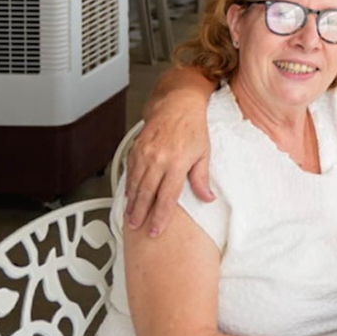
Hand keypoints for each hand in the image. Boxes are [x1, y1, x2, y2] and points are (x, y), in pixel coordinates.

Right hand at [125, 102, 213, 236]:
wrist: (177, 105)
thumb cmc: (193, 128)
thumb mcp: (203, 153)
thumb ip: (201, 178)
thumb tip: (207, 198)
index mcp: (176, 163)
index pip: (166, 198)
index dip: (160, 217)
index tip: (155, 230)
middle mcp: (158, 160)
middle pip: (146, 194)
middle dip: (140, 214)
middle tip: (137, 227)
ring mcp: (144, 154)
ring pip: (135, 185)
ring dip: (131, 202)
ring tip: (130, 216)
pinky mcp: (136, 149)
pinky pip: (130, 172)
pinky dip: (129, 186)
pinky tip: (129, 195)